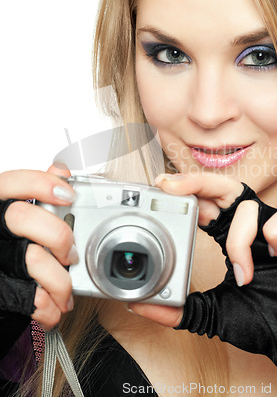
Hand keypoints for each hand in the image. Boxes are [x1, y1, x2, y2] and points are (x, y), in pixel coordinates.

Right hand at [0, 164, 76, 329]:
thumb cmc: (8, 249)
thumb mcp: (17, 216)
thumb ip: (35, 193)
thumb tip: (60, 169)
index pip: (12, 182)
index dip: (42, 184)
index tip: (68, 194)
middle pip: (22, 219)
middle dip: (57, 236)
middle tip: (69, 252)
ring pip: (31, 259)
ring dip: (60, 280)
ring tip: (65, 289)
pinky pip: (28, 297)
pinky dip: (48, 307)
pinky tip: (52, 306)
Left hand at [130, 180, 276, 385]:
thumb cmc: (266, 321)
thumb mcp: (213, 314)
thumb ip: (178, 310)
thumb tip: (140, 305)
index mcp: (229, 238)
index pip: (205, 204)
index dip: (184, 192)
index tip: (160, 188)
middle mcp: (250, 226)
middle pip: (222, 187)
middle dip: (195, 181)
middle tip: (168, 185)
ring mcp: (275, 226)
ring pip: (249, 205)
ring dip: (240, 239)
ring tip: (244, 275)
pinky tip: (275, 252)